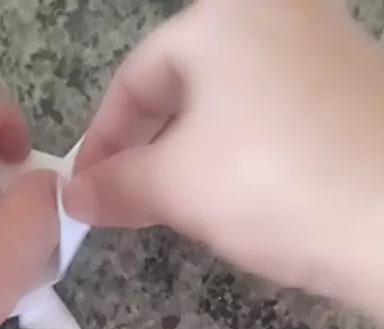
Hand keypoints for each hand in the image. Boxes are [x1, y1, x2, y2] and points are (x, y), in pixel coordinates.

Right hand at [65, 0, 383, 318]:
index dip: (102, 140)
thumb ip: (116, 184)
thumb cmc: (274, 186)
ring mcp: (327, 49)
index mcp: (226, 15)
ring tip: (182, 208)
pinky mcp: (357, 94)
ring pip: (233, 104)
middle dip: (149, 150)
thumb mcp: (178, 186)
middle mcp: (280, 14)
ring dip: (195, 156)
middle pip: (187, 86)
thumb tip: (72, 197)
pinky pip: (278, 117)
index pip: (136, 77)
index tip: (85, 192)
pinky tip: (244, 199)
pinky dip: (247, 155)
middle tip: (129, 203)